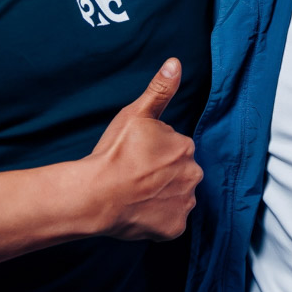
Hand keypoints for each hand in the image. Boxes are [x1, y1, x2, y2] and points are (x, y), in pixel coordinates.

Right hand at [77, 59, 200, 240]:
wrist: (97, 195)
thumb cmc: (114, 154)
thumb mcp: (136, 114)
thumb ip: (159, 90)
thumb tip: (175, 64)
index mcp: (185, 147)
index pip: (174, 149)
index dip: (153, 153)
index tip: (136, 157)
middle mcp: (193, 175)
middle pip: (179, 173)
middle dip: (162, 174)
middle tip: (135, 176)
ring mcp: (185, 203)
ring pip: (176, 197)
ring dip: (161, 196)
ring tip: (135, 194)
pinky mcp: (175, 227)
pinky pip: (170, 221)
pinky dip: (158, 218)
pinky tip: (139, 211)